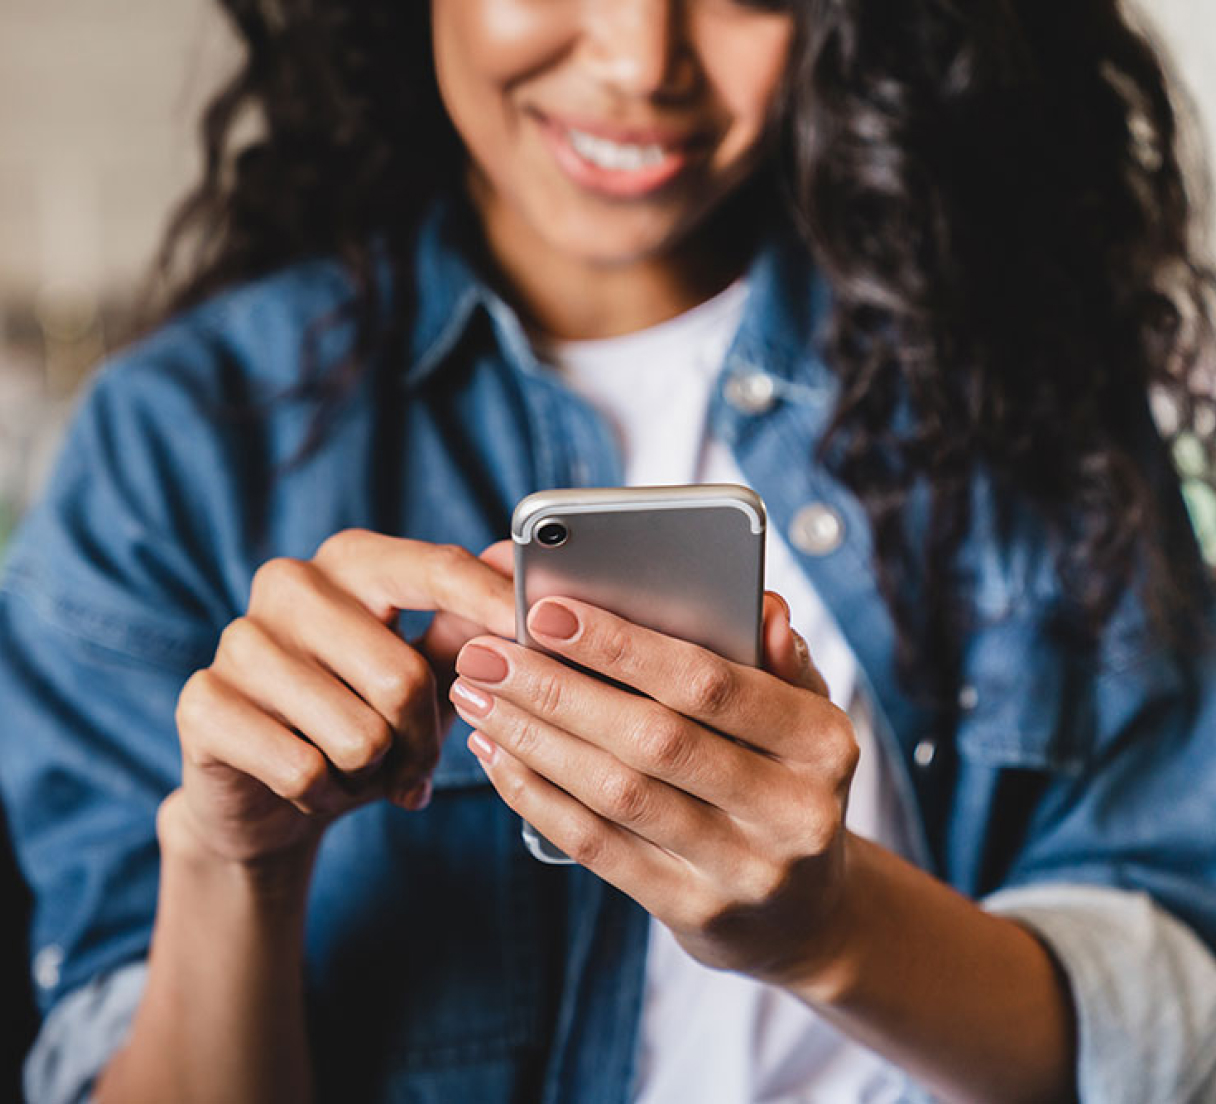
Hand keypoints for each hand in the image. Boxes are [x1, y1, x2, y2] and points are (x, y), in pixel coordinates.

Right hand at [171, 532, 514, 866]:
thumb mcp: (424, 672)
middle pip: (402, 677)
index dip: (491, 603)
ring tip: (357, 768)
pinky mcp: (203, 702)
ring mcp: (239, 639)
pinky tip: (312, 786)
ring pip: (357, 734)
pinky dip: (325, 796)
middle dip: (422, 741)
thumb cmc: (361, 717)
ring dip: (373, 774)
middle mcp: (290, 583)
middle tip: (413, 763)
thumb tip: (516, 567)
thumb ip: (467, 624)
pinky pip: (303, 770)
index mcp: (352, 561)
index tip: (535, 629)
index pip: (435, 569)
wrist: (267, 794)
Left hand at [449, 593, 859, 986]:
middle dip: (557, 690)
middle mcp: (792, 811)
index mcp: (823, 742)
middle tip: (486, 655)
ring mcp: (743, 870)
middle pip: (654, 740)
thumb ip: (777, 658)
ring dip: (533, 739)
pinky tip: (498, 756)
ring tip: (477, 698)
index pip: (713, 684)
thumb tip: (761, 606)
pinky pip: (599, 847)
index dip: (624, 647)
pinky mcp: (693, 912)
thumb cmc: (786, 780)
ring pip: (617, 795)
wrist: (806, 913)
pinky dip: (537, 796)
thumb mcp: (804, 716)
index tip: (547, 612)